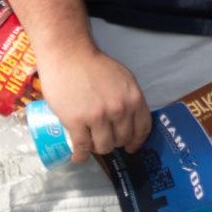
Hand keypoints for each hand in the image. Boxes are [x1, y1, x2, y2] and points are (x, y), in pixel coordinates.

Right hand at [35, 43, 150, 161]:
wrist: (68, 56)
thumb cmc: (94, 65)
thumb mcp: (123, 79)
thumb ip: (128, 98)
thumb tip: (130, 118)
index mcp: (133, 98)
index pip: (142, 128)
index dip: (137, 141)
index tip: (130, 146)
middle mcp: (119, 109)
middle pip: (122, 139)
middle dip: (115, 143)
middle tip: (105, 140)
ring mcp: (98, 117)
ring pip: (104, 146)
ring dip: (98, 149)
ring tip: (91, 145)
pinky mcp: (76, 122)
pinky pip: (82, 148)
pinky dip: (80, 155)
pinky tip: (78, 156)